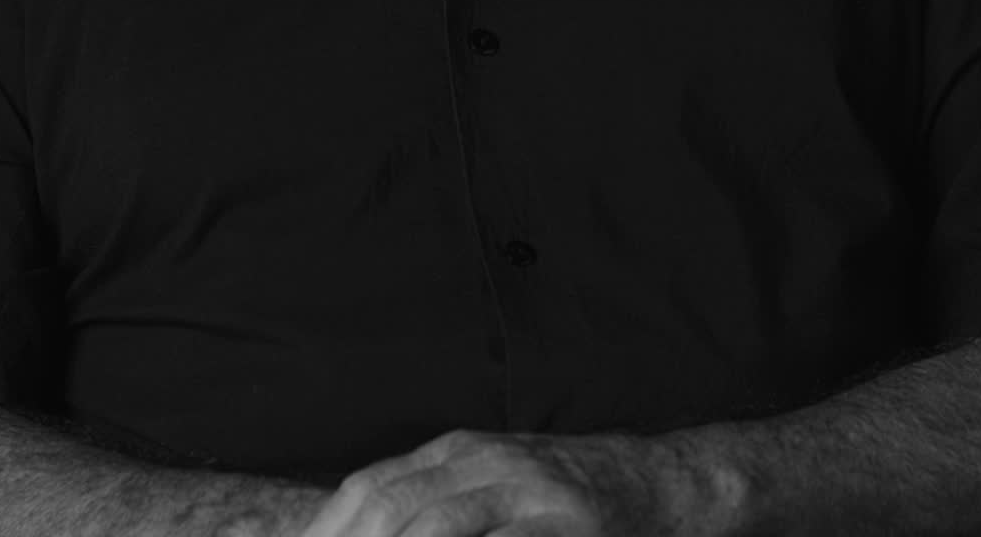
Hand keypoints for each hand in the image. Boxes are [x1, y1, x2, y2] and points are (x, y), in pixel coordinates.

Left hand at [298, 426, 658, 535]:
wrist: (653, 484)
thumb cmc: (561, 499)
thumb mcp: (492, 487)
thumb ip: (436, 504)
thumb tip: (366, 528)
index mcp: (455, 452)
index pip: (369, 487)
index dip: (327, 529)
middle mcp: (481, 460)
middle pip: (389, 505)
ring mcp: (521, 488)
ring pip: (434, 524)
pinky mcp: (559, 522)